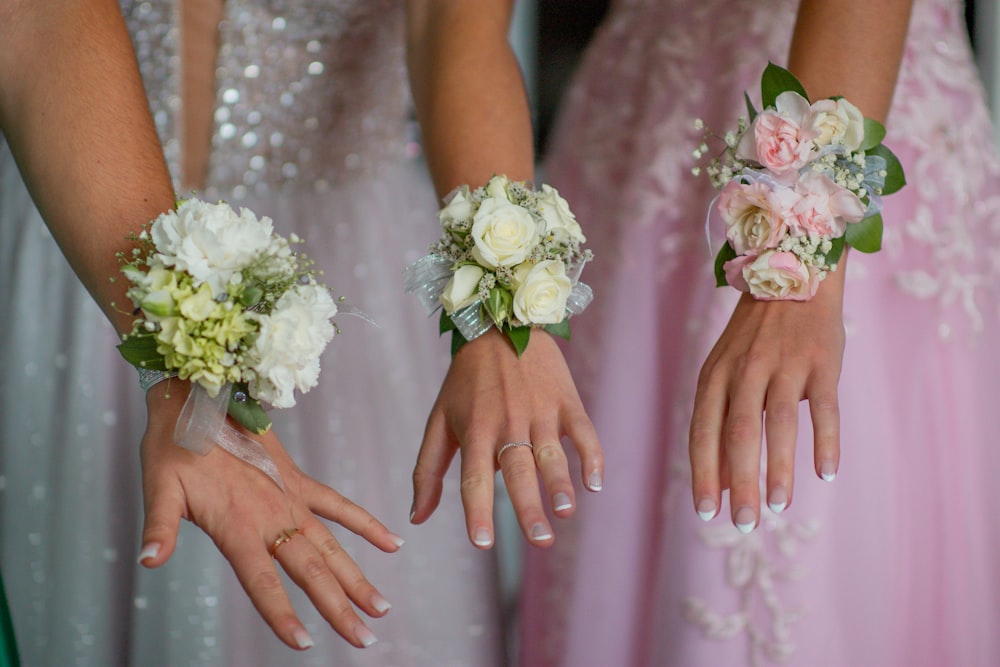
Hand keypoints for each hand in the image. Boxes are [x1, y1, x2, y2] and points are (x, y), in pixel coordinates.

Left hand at [136, 382, 402, 649]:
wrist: (199, 397)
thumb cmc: (174, 444)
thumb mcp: (158, 485)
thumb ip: (159, 526)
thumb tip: (148, 562)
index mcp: (237, 524)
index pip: (264, 581)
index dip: (283, 614)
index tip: (305, 644)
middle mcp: (271, 514)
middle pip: (311, 570)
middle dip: (339, 608)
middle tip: (364, 639)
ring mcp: (290, 497)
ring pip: (331, 546)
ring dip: (357, 577)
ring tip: (381, 607)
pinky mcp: (297, 480)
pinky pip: (338, 506)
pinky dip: (365, 524)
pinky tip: (392, 543)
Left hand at [410, 328, 602, 547]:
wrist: (500, 325)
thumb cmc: (466, 382)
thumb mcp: (439, 420)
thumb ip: (428, 470)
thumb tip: (417, 517)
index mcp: (475, 431)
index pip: (474, 478)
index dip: (478, 511)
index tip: (482, 543)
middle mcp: (507, 424)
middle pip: (518, 471)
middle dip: (529, 507)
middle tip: (540, 541)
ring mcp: (539, 411)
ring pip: (551, 453)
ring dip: (560, 483)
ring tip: (565, 513)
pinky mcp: (565, 400)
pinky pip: (582, 430)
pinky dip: (590, 455)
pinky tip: (595, 483)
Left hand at [689, 278, 844, 531]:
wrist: (792, 274)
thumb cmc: (754, 339)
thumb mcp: (726, 374)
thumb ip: (720, 425)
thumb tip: (720, 486)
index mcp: (715, 376)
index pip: (703, 432)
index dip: (704, 474)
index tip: (707, 513)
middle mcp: (744, 371)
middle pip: (737, 434)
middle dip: (739, 482)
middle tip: (743, 524)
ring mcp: (784, 365)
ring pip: (777, 423)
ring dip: (778, 468)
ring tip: (778, 506)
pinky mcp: (821, 362)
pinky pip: (823, 407)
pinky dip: (825, 441)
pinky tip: (826, 473)